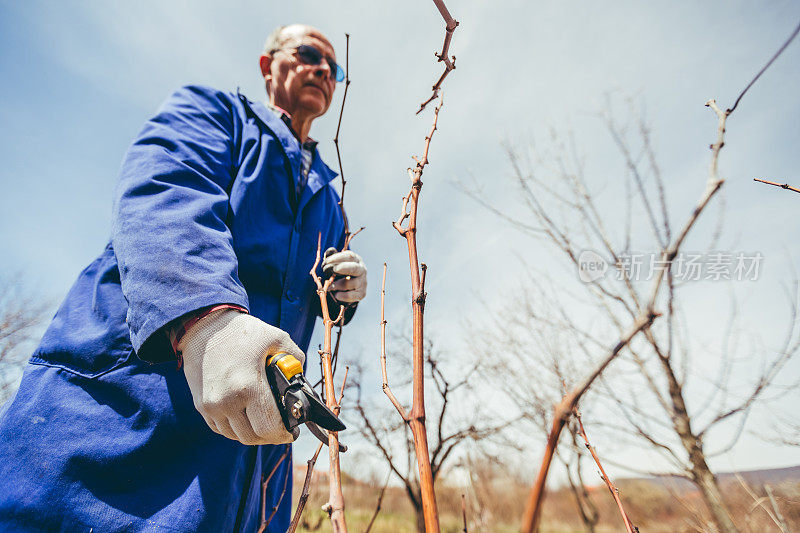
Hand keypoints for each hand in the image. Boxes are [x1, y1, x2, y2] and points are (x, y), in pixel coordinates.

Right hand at [178, 309, 304, 444]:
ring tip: (264, 421)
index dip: (284, 435)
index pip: (269, 428)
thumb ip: (295, 360)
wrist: (204, 327)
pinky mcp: (201, 406)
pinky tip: (245, 415)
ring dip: (252, 433)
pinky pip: (222, 429)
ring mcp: (210, 406)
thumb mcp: (276, 338)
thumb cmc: (242, 332)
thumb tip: (301, 382)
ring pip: (236, 436)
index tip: (291, 432)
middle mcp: (226, 401)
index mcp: (248, 386)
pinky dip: (236, 428)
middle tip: (280, 428)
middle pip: (253, 437)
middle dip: (270, 436)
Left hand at [322, 248, 366, 303]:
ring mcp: (362, 282)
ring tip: (329, 287)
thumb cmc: (340, 272)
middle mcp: (361, 270)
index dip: (337, 258)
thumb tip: (329, 251)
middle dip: (343, 268)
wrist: (347, 288)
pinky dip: (343, 296)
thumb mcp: (336, 263)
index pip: (349, 256)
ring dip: (338, 285)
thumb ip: (332, 257)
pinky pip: (352, 295)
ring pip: (351, 283)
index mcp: (356, 260)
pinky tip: (336, 295)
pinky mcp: (361, 293)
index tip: (326, 262)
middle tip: (333, 270)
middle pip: (354, 268)